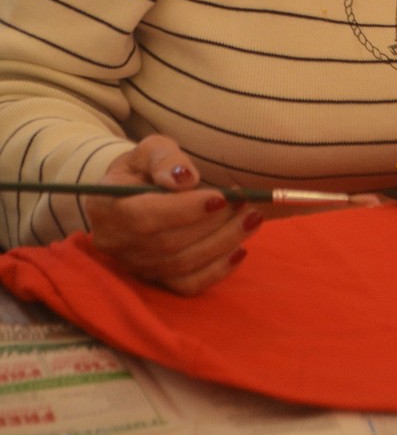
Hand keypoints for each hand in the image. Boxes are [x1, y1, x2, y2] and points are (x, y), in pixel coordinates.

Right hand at [83, 135, 260, 294]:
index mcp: (107, 206)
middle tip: (247, 204)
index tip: (220, 197)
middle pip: (167, 244)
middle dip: (213, 225)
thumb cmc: (143, 168)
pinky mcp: (155, 280)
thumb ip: (165, 159)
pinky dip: (216, 272)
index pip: (143, 216)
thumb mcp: (150, 150)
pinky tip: (240, 251)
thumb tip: (186, 179)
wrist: (131, 195)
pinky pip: (186, 285)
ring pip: (181, 265)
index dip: (183, 211)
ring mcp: (135, 265)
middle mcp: (116, 243)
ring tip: (252, 219)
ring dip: (222, 243)